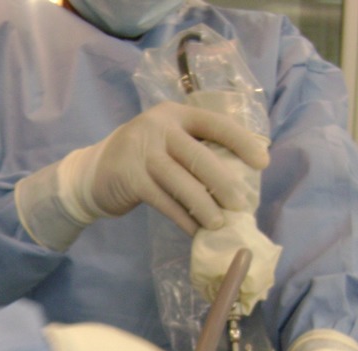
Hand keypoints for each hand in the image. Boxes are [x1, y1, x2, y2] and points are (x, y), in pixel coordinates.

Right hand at [15, 103, 269, 249]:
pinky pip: (165, 203)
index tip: (263, 162)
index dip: (242, 142)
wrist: (94, 172)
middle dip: (225, 183)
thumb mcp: (169, 142)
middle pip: (201, 157)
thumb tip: (242, 178)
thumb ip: (197, 150)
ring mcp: (143, 152)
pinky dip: (184, 219)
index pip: (216, 123)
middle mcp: (159, 127)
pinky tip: (196, 231)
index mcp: (176, 114)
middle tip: (241, 205)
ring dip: (205, 207)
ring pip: (183, 183)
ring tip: (219, 224)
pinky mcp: (131, 178)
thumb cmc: (144, 159)